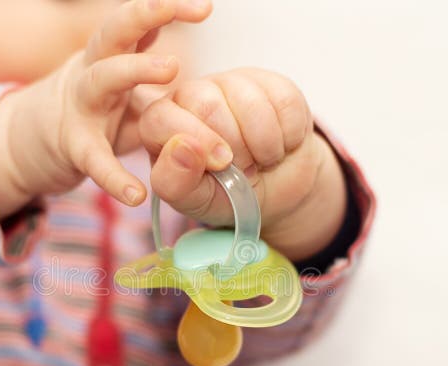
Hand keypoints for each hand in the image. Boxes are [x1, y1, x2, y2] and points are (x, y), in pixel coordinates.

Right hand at [0, 0, 212, 217]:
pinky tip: (136, 194)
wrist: (24, 143)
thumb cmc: (90, 114)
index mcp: (110, 56)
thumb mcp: (125, 91)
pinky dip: (114, 177)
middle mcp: (92, 70)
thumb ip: (156, 80)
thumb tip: (207, 83)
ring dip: (135, 67)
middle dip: (147, 14)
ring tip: (172, 67)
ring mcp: (80, 106)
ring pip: (102, 77)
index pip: (138, 23)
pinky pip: (93, 158)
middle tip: (190, 10)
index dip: (168, 9)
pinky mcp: (72, 145)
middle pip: (114, 31)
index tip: (204, 7)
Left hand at [139, 68, 346, 260]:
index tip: (221, 166)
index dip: (195, 142)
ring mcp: (229, 83)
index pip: (159, 118)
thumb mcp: (196, 202)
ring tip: (261, 159)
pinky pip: (283, 102)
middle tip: (242, 169)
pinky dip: (288, 135)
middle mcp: (189, 95)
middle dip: (234, 148)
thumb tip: (180, 147)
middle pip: (206, 105)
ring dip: (264, 145)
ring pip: (249, 102)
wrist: (275, 188)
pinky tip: (280, 143)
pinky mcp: (268, 81)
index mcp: (159, 124)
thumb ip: (175, 182)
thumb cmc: (225, 194)